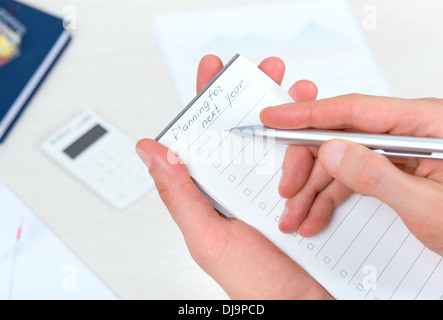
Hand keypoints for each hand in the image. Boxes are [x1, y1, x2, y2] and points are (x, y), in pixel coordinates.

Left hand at [136, 55, 331, 298]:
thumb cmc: (255, 283)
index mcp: (217, 189)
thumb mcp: (209, 238)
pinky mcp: (309, 194)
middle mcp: (246, 183)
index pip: (207, 135)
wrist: (304, 306)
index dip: (207, 98)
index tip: (211, 68)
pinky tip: (323, 135)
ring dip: (295, 112)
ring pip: (284, 137)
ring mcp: (279, 186)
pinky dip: (319, 142)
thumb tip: (150, 152)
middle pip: (249, 127)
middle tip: (270, 69)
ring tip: (303, 95)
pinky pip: (313, 160)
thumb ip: (179, 195)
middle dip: (260, 91)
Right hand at [261, 94, 442, 255]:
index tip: (273, 117)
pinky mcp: (392, 171)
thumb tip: (332, 151)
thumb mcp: (429, 208)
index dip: (307, 113)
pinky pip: (351, 177)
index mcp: (424, 124)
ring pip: (340, 161)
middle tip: (286, 191)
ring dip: (313, 189)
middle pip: (340, 135)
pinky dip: (329, 198)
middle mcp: (407, 132)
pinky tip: (315, 216)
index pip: (353, 109)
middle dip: (306, 165)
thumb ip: (378, 177)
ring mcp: (398, 152)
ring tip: (296, 217)